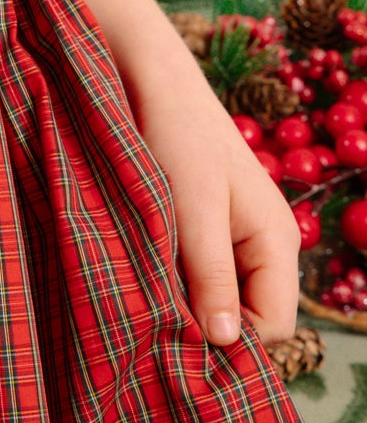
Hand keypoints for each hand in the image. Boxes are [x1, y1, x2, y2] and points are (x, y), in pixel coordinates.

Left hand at [132, 78, 304, 346]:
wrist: (152, 79)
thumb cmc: (177, 136)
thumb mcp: (193, 209)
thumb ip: (212, 275)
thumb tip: (226, 342)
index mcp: (277, 242)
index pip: (272, 326)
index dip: (232, 342)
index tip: (180, 337)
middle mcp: (264, 245)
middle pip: (248, 317)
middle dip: (206, 324)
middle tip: (157, 315)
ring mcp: (237, 236)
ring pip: (220, 298)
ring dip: (186, 301)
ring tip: (147, 287)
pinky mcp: (206, 228)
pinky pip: (199, 274)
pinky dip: (174, 278)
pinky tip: (145, 267)